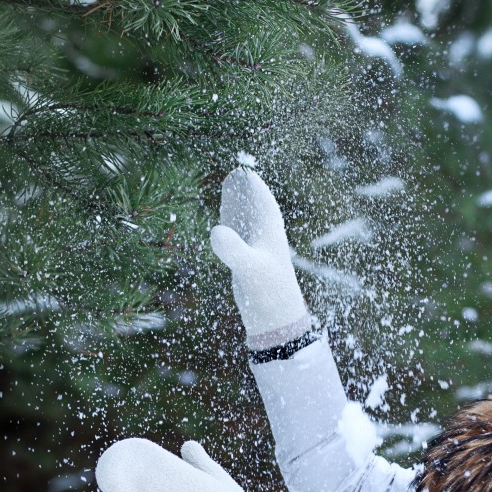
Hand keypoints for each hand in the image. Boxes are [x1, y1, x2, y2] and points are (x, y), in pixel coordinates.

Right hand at [209, 168, 310, 349]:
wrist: (275, 320)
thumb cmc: (267, 293)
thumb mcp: (249, 269)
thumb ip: (234, 250)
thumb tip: (216, 231)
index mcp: (270, 231)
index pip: (263, 200)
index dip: (253, 185)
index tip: (243, 170)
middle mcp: (265, 238)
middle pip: (255, 207)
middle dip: (245, 192)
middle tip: (234, 175)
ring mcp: (257, 251)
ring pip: (248, 222)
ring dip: (238, 208)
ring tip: (228, 193)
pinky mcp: (249, 264)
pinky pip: (241, 238)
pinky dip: (232, 227)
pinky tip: (224, 226)